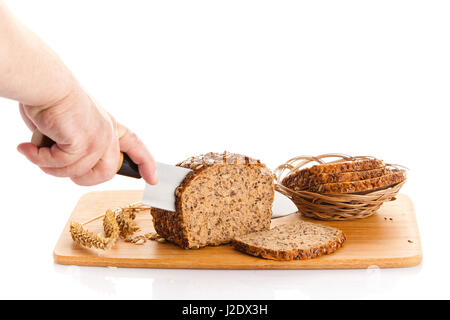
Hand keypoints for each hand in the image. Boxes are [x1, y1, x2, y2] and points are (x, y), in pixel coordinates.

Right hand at [17, 87, 157, 185]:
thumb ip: (77, 146)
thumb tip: (66, 165)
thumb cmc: (51, 100)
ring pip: (78, 173)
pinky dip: (40, 159)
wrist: (44, 83)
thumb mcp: (71, 126)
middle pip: (105, 173)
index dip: (145, 163)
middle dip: (80, 178)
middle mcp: (108, 133)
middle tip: (53, 165)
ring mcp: (99, 138)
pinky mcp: (84, 142)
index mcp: (109, 125)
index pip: (135, 146)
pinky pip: (61, 165)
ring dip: (49, 166)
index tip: (152, 178)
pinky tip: (27, 147)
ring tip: (34, 149)